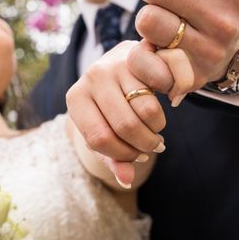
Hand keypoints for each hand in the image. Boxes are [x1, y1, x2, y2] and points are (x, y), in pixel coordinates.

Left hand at [67, 41, 165, 163]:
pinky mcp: (137, 59)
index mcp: (75, 99)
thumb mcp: (104, 130)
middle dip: (144, 145)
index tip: (136, 157)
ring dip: (156, 130)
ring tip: (154, 131)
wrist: (118, 63)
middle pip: (126, 126)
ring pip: (146, 112)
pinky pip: (159, 96)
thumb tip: (126, 180)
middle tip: (152, 147)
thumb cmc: (108, 105)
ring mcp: (114, 66)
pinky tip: (159, 112)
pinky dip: (163, 110)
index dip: (122, 154)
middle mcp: (92, 78)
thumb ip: (114, 158)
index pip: (99, 139)